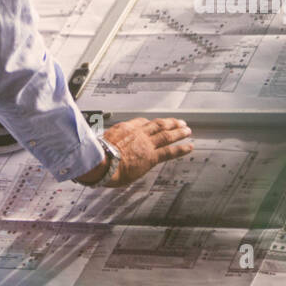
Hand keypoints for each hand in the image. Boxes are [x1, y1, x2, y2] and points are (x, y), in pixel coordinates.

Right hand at [77, 117, 192, 187]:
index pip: (140, 122)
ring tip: (187, 130)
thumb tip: (96, 148)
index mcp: (124, 129)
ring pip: (166, 135)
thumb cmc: (96, 156)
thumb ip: (103, 143)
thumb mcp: (98, 144)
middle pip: (157, 125)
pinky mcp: (151, 156)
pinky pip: (169, 151)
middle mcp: (137, 134)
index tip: (155, 123)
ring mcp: (146, 144)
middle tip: (178, 122)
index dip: (150, 123)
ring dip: (178, 132)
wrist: (100, 163)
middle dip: (169, 123)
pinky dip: (181, 148)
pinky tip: (189, 146)